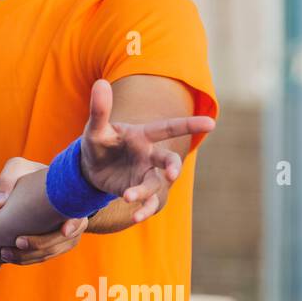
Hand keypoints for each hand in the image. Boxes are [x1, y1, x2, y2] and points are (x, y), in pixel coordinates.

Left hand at [0, 157, 88, 264]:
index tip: (64, 230)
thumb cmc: (25, 174)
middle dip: (42, 244)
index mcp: (70, 196)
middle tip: (18, 242)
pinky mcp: (54, 244)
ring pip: (53, 251)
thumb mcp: (17, 169)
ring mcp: (66, 233)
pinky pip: (45, 255)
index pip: (81, 213)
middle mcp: (73, 217)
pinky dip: (28, 258)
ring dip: (30, 255)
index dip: (75, 224)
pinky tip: (8, 255)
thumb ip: (7, 181)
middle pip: (66, 239)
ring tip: (4, 252)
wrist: (28, 189)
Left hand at [79, 78, 215, 223]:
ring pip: (156, 183)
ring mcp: (145, 174)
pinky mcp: (138, 190)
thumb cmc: (97, 142)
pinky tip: (135, 217)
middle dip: (172, 165)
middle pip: (168, 159)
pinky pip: (148, 201)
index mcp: (142, 135)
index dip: (189, 124)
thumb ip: (99, 109)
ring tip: (129, 197)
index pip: (168, 128)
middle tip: (172, 173)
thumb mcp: (94, 128)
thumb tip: (100, 82)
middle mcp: (148, 155)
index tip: (212, 122)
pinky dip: (144, 209)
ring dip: (145, 192)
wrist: (90, 167)